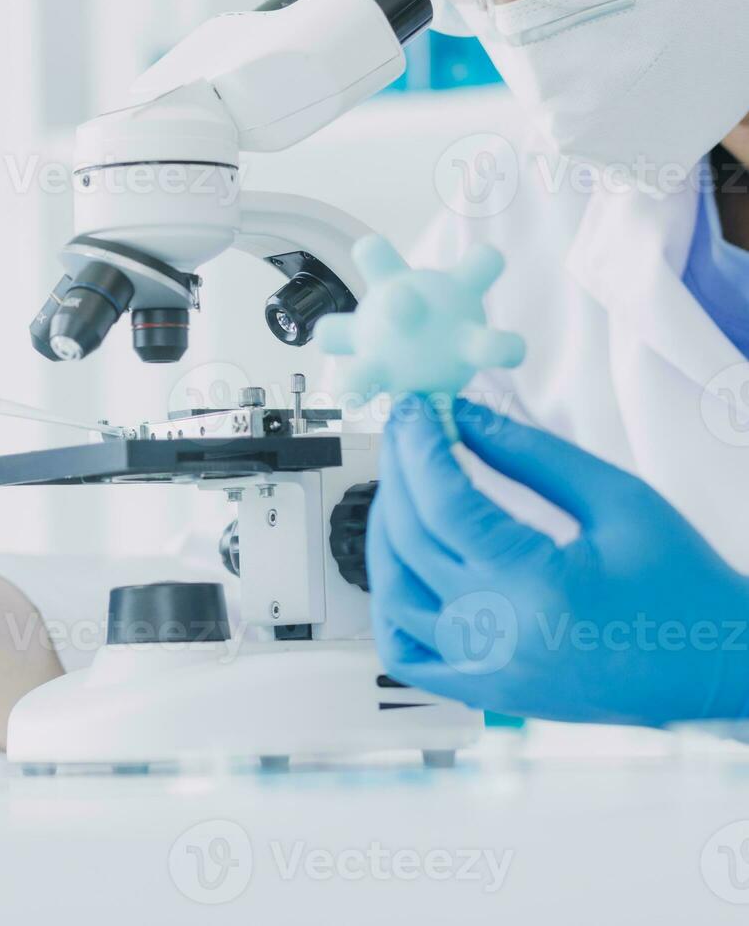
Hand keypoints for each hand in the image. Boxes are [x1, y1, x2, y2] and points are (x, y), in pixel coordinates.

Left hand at [368, 397, 748, 726]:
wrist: (720, 663)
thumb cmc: (683, 584)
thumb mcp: (618, 499)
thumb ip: (533, 455)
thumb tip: (464, 416)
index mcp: (536, 585)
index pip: (444, 503)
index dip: (419, 446)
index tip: (412, 409)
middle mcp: (499, 635)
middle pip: (409, 541)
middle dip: (398, 473)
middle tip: (405, 431)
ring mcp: (487, 671)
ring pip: (394, 595)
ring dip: (385, 533)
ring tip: (403, 486)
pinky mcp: (488, 691)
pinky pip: (408, 654)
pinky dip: (390, 608)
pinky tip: (402, 564)